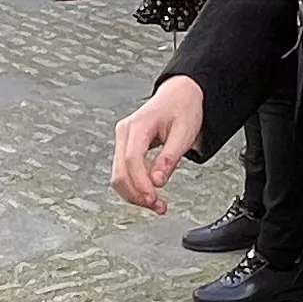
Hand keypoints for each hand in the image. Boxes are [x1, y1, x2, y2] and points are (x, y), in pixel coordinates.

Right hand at [110, 77, 206, 210]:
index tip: (153, 199)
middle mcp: (125, 132)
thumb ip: (169, 158)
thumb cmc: (183, 108)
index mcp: (138, 125)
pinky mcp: (125, 147)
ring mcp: (122, 140)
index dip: (141, 183)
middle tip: (158, 206)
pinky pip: (124, 172)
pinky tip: (149, 194)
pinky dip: (134, 187)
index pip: (131, 159)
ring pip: (119, 176)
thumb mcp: (184, 133)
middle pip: (120, 172)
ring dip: (134, 194)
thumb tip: (157, 181)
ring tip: (156, 204)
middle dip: (137, 194)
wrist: (179, 95)